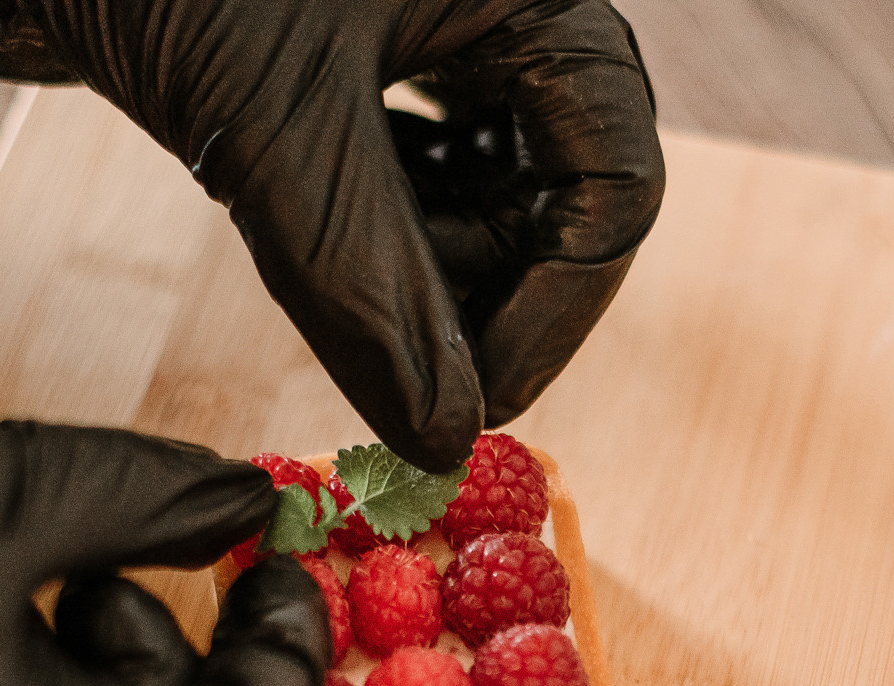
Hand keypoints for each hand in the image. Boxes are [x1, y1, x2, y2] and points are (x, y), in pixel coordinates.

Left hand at [0, 0, 663, 471]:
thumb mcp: (277, 129)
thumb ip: (368, 286)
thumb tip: (444, 435)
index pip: (616, 177)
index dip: (560, 307)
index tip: (480, 400)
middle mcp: (499, 3)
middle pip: (561, 187)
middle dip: (494, 290)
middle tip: (416, 371)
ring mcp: (433, 20)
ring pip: (484, 180)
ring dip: (433, 266)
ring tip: (355, 298)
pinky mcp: (361, 44)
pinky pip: (413, 158)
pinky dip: (381, 225)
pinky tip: (325, 248)